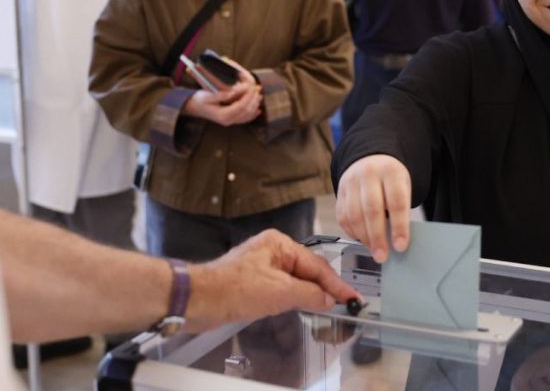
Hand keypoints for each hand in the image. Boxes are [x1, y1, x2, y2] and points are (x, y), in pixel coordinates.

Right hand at [183, 67, 261, 125]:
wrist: (194, 107)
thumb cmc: (199, 100)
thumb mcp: (207, 95)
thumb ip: (220, 94)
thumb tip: (232, 92)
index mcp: (222, 115)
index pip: (241, 106)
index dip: (248, 97)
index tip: (252, 87)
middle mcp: (227, 121)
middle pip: (246, 111)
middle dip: (254, 100)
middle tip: (257, 89)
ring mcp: (230, 122)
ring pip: (247, 116)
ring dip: (255, 106)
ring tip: (259, 96)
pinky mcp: (231, 120)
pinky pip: (244, 119)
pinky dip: (252, 114)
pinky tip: (258, 110)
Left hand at [186, 230, 359, 330]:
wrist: (198, 300)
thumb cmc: (232, 289)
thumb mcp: (279, 292)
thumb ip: (309, 294)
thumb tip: (328, 299)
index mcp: (279, 244)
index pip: (317, 265)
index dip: (336, 284)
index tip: (351, 297)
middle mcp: (272, 250)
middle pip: (307, 270)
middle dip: (325, 288)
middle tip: (344, 304)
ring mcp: (262, 266)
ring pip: (296, 280)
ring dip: (310, 294)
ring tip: (329, 307)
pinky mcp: (253, 282)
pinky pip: (283, 288)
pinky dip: (295, 297)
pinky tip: (302, 306)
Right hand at [335, 154, 410, 262]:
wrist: (370, 159)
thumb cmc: (391, 179)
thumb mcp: (403, 186)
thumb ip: (400, 210)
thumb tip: (397, 242)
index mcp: (391, 172)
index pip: (396, 202)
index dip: (399, 227)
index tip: (401, 246)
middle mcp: (368, 174)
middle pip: (372, 210)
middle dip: (377, 237)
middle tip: (383, 256)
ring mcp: (351, 182)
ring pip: (354, 215)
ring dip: (364, 238)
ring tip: (374, 251)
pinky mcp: (339, 191)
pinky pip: (343, 216)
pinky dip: (352, 232)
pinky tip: (362, 239)